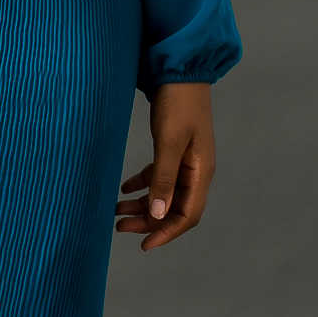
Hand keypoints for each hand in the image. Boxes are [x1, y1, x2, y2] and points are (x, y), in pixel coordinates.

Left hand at [115, 83, 215, 250]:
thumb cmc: (178, 103)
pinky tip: (124, 187)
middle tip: (119, 227)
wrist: (179, 71)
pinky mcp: (173, 150)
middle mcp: (195, 171)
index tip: (144, 245)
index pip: (187, 215)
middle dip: (148, 222)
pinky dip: (142, 185)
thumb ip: (162, 178)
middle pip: (173, 208)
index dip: (166, 233)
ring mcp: (185, 161)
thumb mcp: (168, 142)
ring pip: (164, 194)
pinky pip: (158, 177)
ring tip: (117, 211)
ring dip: (142, 205)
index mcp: (200, 172)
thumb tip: (157, 214)